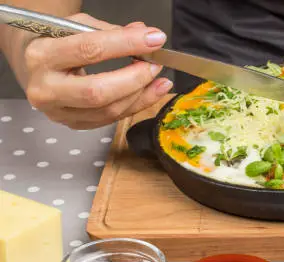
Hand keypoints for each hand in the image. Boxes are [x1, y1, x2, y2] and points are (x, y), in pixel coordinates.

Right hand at [22, 14, 171, 129]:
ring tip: (160, 80)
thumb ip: (109, 30)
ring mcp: (58, 111)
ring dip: (141, 95)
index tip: (153, 39)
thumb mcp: (75, 27)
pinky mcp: (73, 124)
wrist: (35, 66)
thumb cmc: (57, 43)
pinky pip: (111, 120)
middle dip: (134, 78)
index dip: (126, 44)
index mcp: (42, 56)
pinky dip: (136, 106)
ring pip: (108, 110)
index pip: (89, 49)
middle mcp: (45, 88)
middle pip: (97, 91)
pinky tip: (151, 93)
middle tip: (155, 65)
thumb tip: (143, 33)